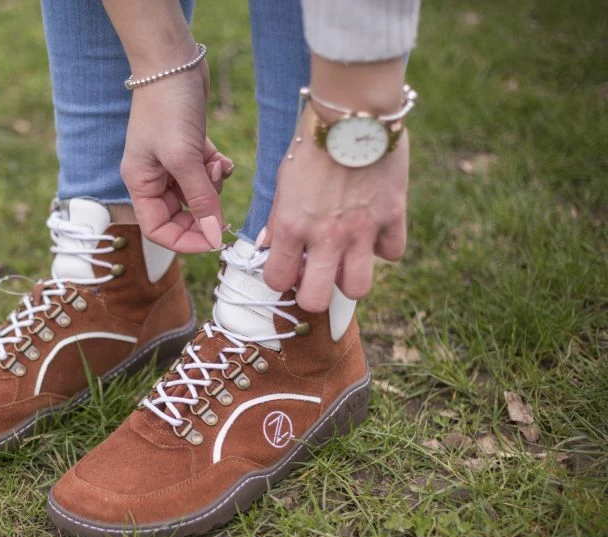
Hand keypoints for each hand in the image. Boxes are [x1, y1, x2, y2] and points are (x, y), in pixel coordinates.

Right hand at [120, 62, 232, 252]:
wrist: (172, 60)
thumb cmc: (168, 106)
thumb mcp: (184, 158)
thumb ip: (200, 198)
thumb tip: (213, 235)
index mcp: (140, 183)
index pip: (158, 229)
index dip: (184, 241)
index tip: (212, 241)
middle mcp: (153, 177)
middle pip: (180, 215)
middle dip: (204, 210)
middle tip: (222, 207)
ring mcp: (171, 162)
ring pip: (197, 193)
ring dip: (213, 185)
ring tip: (216, 166)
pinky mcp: (188, 148)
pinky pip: (206, 173)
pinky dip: (217, 169)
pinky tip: (220, 156)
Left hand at [262, 107, 409, 311]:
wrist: (353, 110)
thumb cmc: (312, 142)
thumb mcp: (283, 180)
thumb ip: (277, 218)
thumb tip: (269, 246)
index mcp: (290, 225)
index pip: (277, 281)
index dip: (280, 279)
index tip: (287, 267)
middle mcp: (325, 236)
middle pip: (317, 299)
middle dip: (313, 293)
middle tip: (315, 273)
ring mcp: (361, 230)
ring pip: (358, 288)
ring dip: (350, 279)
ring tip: (346, 259)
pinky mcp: (393, 216)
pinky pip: (393, 253)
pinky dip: (384, 247)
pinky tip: (374, 230)